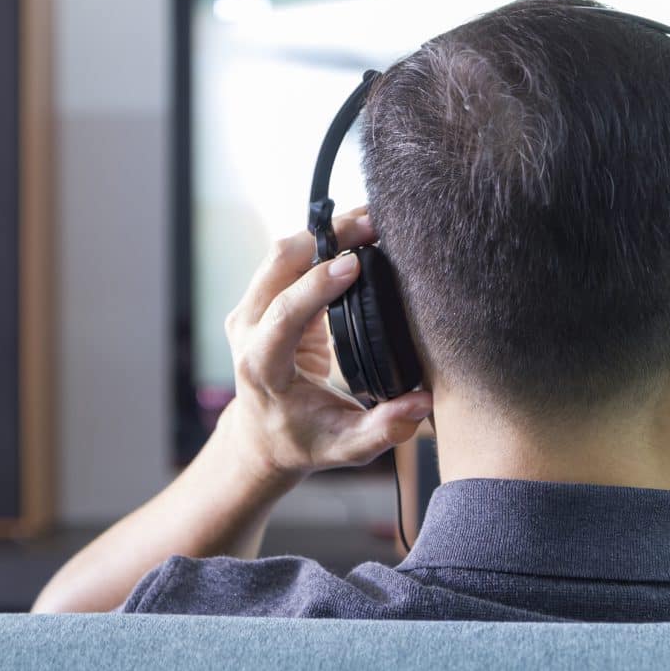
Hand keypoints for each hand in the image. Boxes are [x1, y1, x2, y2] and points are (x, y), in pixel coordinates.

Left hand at [220, 206, 431, 483]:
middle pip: (278, 265)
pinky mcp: (265, 297)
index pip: (282, 314)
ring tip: (372, 224)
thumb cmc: (303, 439)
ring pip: (283, 252)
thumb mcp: (345, 446)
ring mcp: (252, 308)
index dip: (317, 284)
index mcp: (262, 365)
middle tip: (374, 225)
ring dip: (326, 232)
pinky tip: (358, 235)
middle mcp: (248, 329)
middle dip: (326, 239)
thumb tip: (421, 403)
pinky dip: (323, 241)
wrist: (262, 435)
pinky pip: (291, 257)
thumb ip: (383, 430)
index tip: (355, 264)